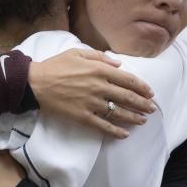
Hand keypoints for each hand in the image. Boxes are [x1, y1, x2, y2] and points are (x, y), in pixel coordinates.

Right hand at [28, 48, 153, 138]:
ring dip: (134, 117)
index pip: (128, 79)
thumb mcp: (77, 53)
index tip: (149, 92)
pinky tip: (124, 134)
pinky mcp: (83, 116)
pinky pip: (103, 125)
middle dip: (143, 104)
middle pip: (128, 97)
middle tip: (151, 109)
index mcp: (100, 69)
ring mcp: (92, 103)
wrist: (35, 83)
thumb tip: (119, 64)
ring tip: (142, 120)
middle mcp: (99, 86)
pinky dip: (115, 131)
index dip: (142, 87)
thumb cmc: (55, 66)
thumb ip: (100, 57)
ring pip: (119, 112)